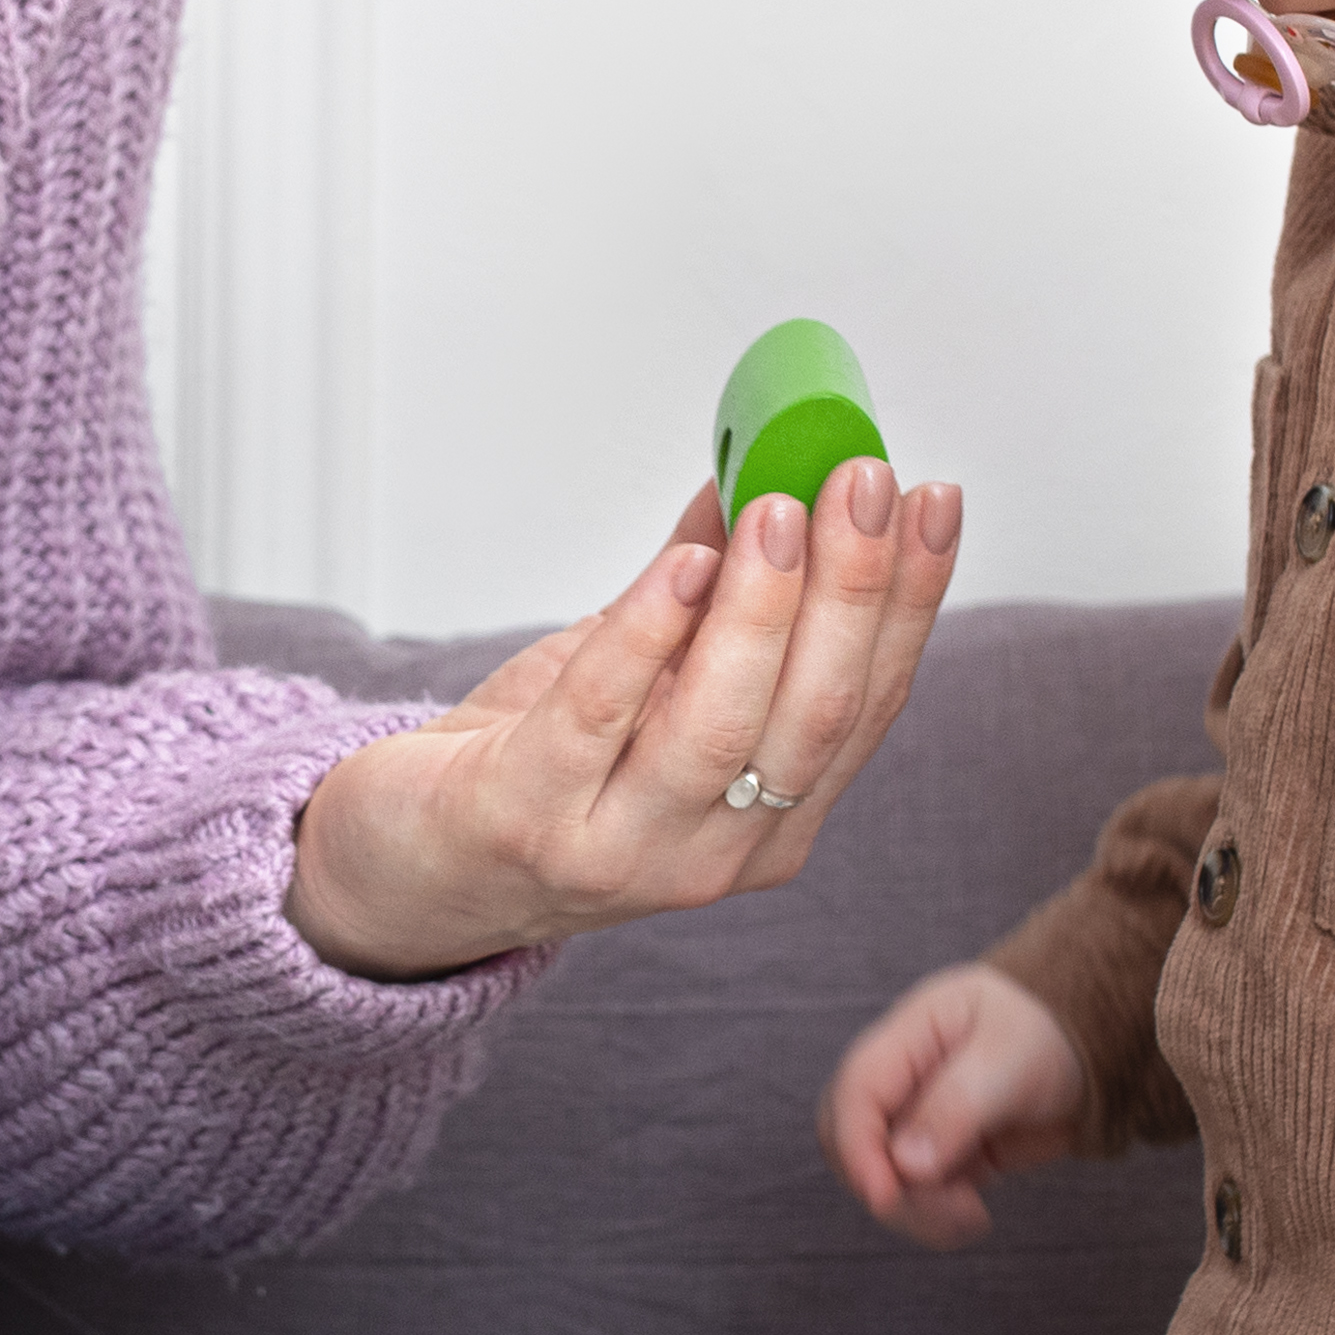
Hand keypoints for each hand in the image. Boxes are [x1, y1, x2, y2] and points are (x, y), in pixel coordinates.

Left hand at [286, 462, 965, 978]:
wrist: (403, 867)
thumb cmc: (535, 772)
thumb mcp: (646, 681)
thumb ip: (711, 597)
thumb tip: (767, 466)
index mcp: (772, 821)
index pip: (868, 704)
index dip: (909, 599)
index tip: (931, 500)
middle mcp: (715, 853)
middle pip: (815, 716)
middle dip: (853, 589)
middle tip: (862, 481)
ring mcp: (621, 852)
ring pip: (721, 729)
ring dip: (761, 608)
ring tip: (776, 509)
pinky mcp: (526, 826)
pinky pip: (598, 720)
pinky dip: (645, 634)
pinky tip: (681, 564)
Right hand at [820, 964, 1092, 1248]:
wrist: (1092, 1053)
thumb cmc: (1050, 1032)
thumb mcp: (1010, 1059)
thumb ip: (957, 1106)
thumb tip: (906, 1165)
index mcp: (907, 1037)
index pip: (855, 1093)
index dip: (858, 1147)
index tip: (886, 1195)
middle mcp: (899, 1082)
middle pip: (850, 1143)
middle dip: (889, 1188)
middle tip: (951, 1206)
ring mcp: (915, 1122)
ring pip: (880, 1180)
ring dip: (917, 1212)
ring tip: (972, 1214)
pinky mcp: (938, 1158)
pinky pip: (914, 1199)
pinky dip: (935, 1221)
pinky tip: (973, 1219)